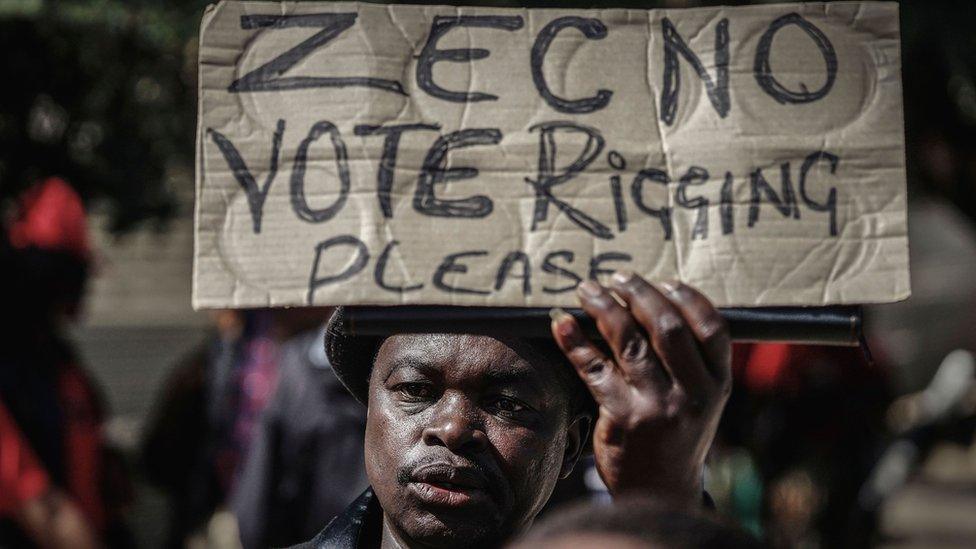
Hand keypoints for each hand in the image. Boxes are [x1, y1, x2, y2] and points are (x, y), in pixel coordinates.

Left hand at [550, 272, 730, 505]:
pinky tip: (561, 323)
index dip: (687, 297)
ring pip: (629, 343)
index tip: (663, 280)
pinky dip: (575, 341)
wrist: (660, 491)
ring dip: (605, 308)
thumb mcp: (700, 400)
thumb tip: (654, 301)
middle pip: (667, 328)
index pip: (711, 328)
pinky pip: (594, 369)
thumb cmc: (677, 434)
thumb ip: (690, 359)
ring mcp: (658, 407)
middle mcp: (693, 394)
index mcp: (718, 385)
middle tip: (617, 277)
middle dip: (639, 294)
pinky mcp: (623, 418)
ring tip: (587, 290)